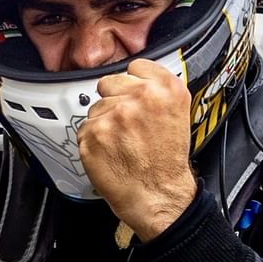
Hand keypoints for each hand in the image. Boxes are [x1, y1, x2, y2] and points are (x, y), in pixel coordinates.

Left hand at [76, 58, 197, 240]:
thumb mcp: (178, 114)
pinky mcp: (94, 134)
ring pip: (95, 107)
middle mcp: (140, 97)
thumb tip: (135, 77)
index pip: (135, 66)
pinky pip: (84, 128)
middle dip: (115, 101)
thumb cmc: (166, 162)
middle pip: (109, 83)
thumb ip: (158, 90)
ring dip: (103, 123)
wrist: (158, 196)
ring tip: (121, 142)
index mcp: (166, 89)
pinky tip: (110, 152)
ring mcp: (115, 115)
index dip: (133, 83)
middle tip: (128, 125)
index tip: (135, 95)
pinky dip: (92, 141)